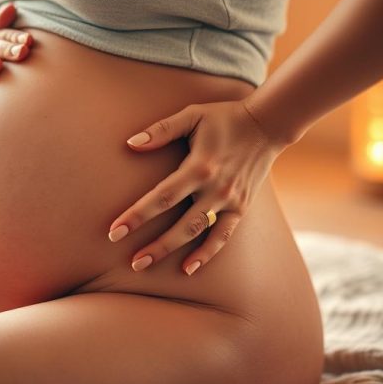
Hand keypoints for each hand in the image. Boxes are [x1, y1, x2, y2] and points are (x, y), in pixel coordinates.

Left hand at [108, 100, 285, 275]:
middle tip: (131, 262)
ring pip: (198, 233)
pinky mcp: (241, 207)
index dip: (137, 216)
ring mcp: (229, 200)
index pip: (161, 197)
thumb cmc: (224, 118)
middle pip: (180, 224)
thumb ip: (161, 130)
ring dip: (172, 251)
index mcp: (199, 166)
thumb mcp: (192, 115)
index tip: (115, 232)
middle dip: (155, 245)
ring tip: (146, 265)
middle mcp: (214, 187)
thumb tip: (131, 143)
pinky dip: (207, 253)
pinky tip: (188, 268)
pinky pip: (223, 235)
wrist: (268, 125)